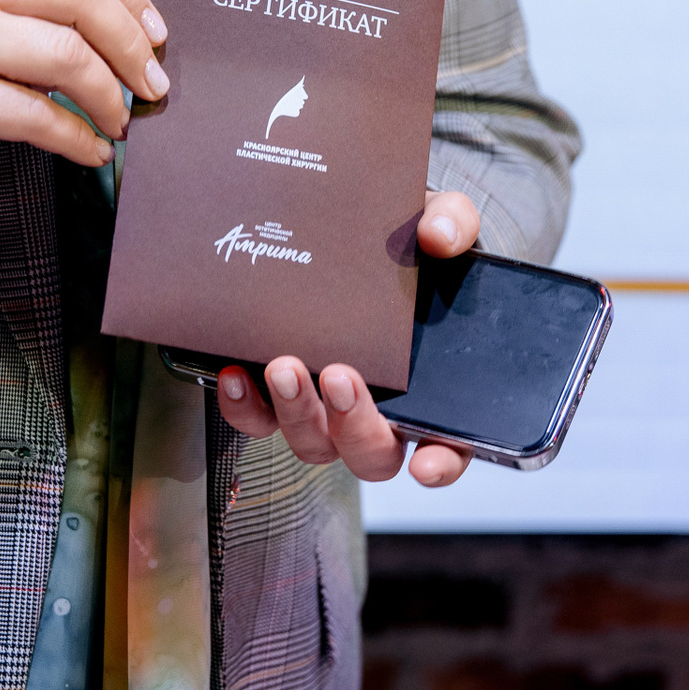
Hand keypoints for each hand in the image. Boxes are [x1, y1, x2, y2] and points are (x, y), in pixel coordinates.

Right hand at [0, 0, 167, 207]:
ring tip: (121, 123)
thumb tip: (132, 38)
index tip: (157, 32)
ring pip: (65, 54)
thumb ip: (35, 14)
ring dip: (110, 97)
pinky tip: (91, 152)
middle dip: (133, 45)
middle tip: (153, 86)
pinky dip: (78, 139)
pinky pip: (36, 116)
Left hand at [215, 190, 480, 484]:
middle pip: (371, 454)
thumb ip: (453, 225)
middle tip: (339, 375)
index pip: (448, 445)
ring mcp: (324, 410)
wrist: (356, 237)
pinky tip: (235, 375)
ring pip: (313, 444)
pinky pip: (258, 421)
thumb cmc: (408, 249)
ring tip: (283, 366)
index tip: (426, 464)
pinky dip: (244, 408)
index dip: (440, 464)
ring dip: (296, 414)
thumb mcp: (440, 226)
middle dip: (353, 424)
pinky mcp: (277, 396)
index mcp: (432, 390)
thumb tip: (440, 236)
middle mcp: (378, 413)